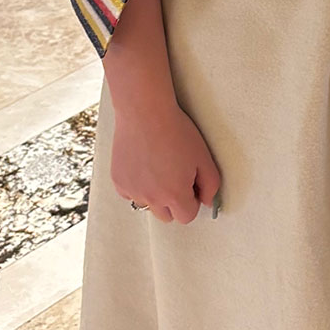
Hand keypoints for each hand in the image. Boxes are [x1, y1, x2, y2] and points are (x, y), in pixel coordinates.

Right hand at [109, 97, 221, 223]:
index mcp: (174, 195)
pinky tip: (143, 166)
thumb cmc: (176, 132)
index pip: (187, 216)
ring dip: (155, 195)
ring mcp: (132, 191)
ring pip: (147, 206)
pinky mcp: (118, 182)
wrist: (145, 113)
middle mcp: (151, 198)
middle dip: (174, 202)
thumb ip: (211, 185)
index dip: (192, 201)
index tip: (190, 184)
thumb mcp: (204, 158)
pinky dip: (138, 186)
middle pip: (167, 216)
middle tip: (176, 176)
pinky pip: (130, 194)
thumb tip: (206, 201)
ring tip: (159, 168)